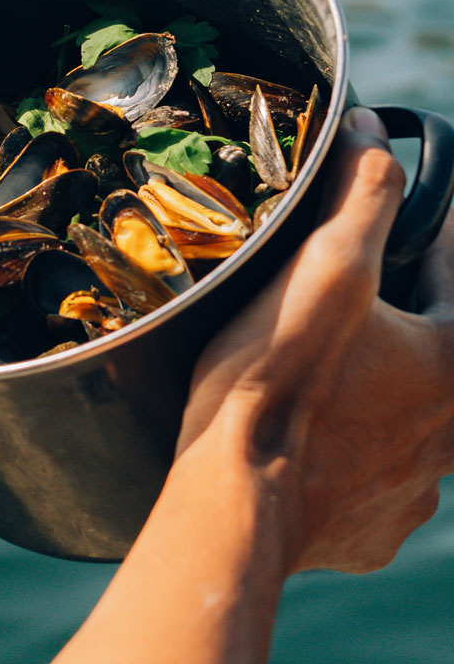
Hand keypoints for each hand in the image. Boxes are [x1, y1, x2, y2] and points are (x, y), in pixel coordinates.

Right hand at [177, 108, 453, 574]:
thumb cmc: (276, 380)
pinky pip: (376, 479)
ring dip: (377, 390)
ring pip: (407, 420)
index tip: (403, 217)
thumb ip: (362, 194)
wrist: (231, 501)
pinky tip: (309, 436)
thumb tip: (372, 133)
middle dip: (400, 317)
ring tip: (318, 367)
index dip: (430, 234)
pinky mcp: (376, 530)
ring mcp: (415, 490)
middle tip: (343, 294)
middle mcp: (450, 434)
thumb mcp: (323, 268)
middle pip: (434, 351)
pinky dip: (350, 452)